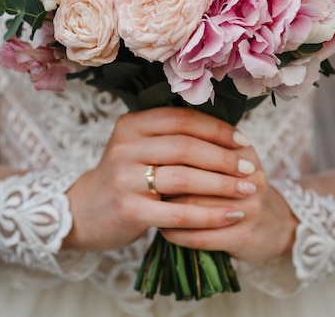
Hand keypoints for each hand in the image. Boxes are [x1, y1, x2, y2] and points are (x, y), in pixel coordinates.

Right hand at [64, 107, 256, 251]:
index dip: (216, 129)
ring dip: (222, 184)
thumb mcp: (140, 147)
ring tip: (248, 189)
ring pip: (184, 177)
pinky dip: (209, 215)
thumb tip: (227, 130)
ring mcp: (124, 178)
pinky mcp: (129, 210)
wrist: (84, 212)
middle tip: (250, 167)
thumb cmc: (126, 177)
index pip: (181, 119)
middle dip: (223, 157)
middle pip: (185, 146)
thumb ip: (172, 136)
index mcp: (132, 124)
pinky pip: (178, 212)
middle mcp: (125, 146)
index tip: (243, 140)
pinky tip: (231, 216)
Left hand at [159, 138, 296, 264]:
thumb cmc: (238, 186)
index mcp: (242, 151)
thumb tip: (155, 132)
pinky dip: (176, 233)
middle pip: (193, 175)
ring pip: (195, 207)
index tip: (147, 153)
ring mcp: (250, 207)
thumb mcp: (230, 158)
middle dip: (163, 180)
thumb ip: (201, 142)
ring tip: (148, 204)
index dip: (169, 150)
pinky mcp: (244, 236)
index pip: (198, 144)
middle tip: (141, 180)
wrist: (275, 225)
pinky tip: (162, 229)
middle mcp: (250, 176)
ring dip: (166, 208)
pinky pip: (200, 236)